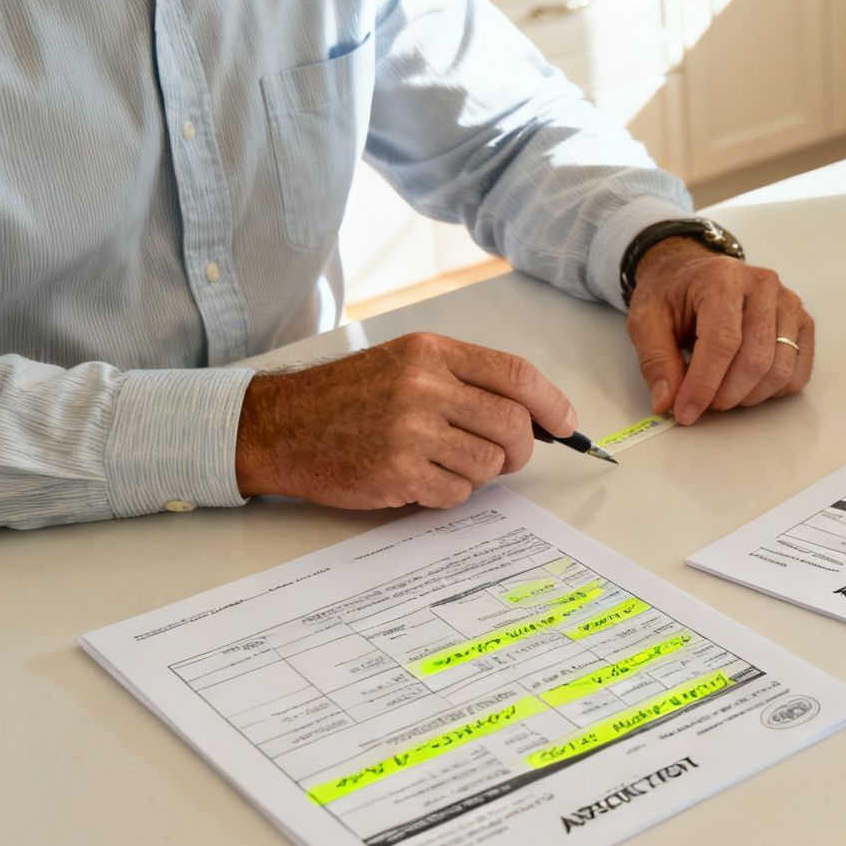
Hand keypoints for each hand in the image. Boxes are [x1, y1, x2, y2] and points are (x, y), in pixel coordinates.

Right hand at [235, 332, 577, 508]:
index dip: (551, 403)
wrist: (279, 425)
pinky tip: (419, 477)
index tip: (566, 425)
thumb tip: (533, 416)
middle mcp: (423, 386)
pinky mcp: (396, 472)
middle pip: (513, 424)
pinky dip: (448, 493)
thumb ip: (466, 381)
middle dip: (520, 448)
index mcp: (431, 353)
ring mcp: (409, 430)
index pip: (516, 374)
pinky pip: (457, 493)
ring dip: (478, 473)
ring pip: (489, 464)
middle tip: (504, 455)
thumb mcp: (405, 364)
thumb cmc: (347, 397)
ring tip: (441, 461)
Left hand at [625, 238, 814, 424]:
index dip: (704, 384)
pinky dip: (772, 391)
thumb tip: (667, 402)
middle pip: (756, 359)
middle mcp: (762, 285)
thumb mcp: (645, 320)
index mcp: (722, 278)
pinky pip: (797, 373)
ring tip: (722, 392)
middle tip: (702, 405)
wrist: (693, 275)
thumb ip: (655, 361)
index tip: (686, 412)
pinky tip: (747, 384)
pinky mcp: (802, 322)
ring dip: (748, 396)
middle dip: (726, 395)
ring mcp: (788, 303)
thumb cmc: (672, 295)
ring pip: (780, 370)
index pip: (722, 342)